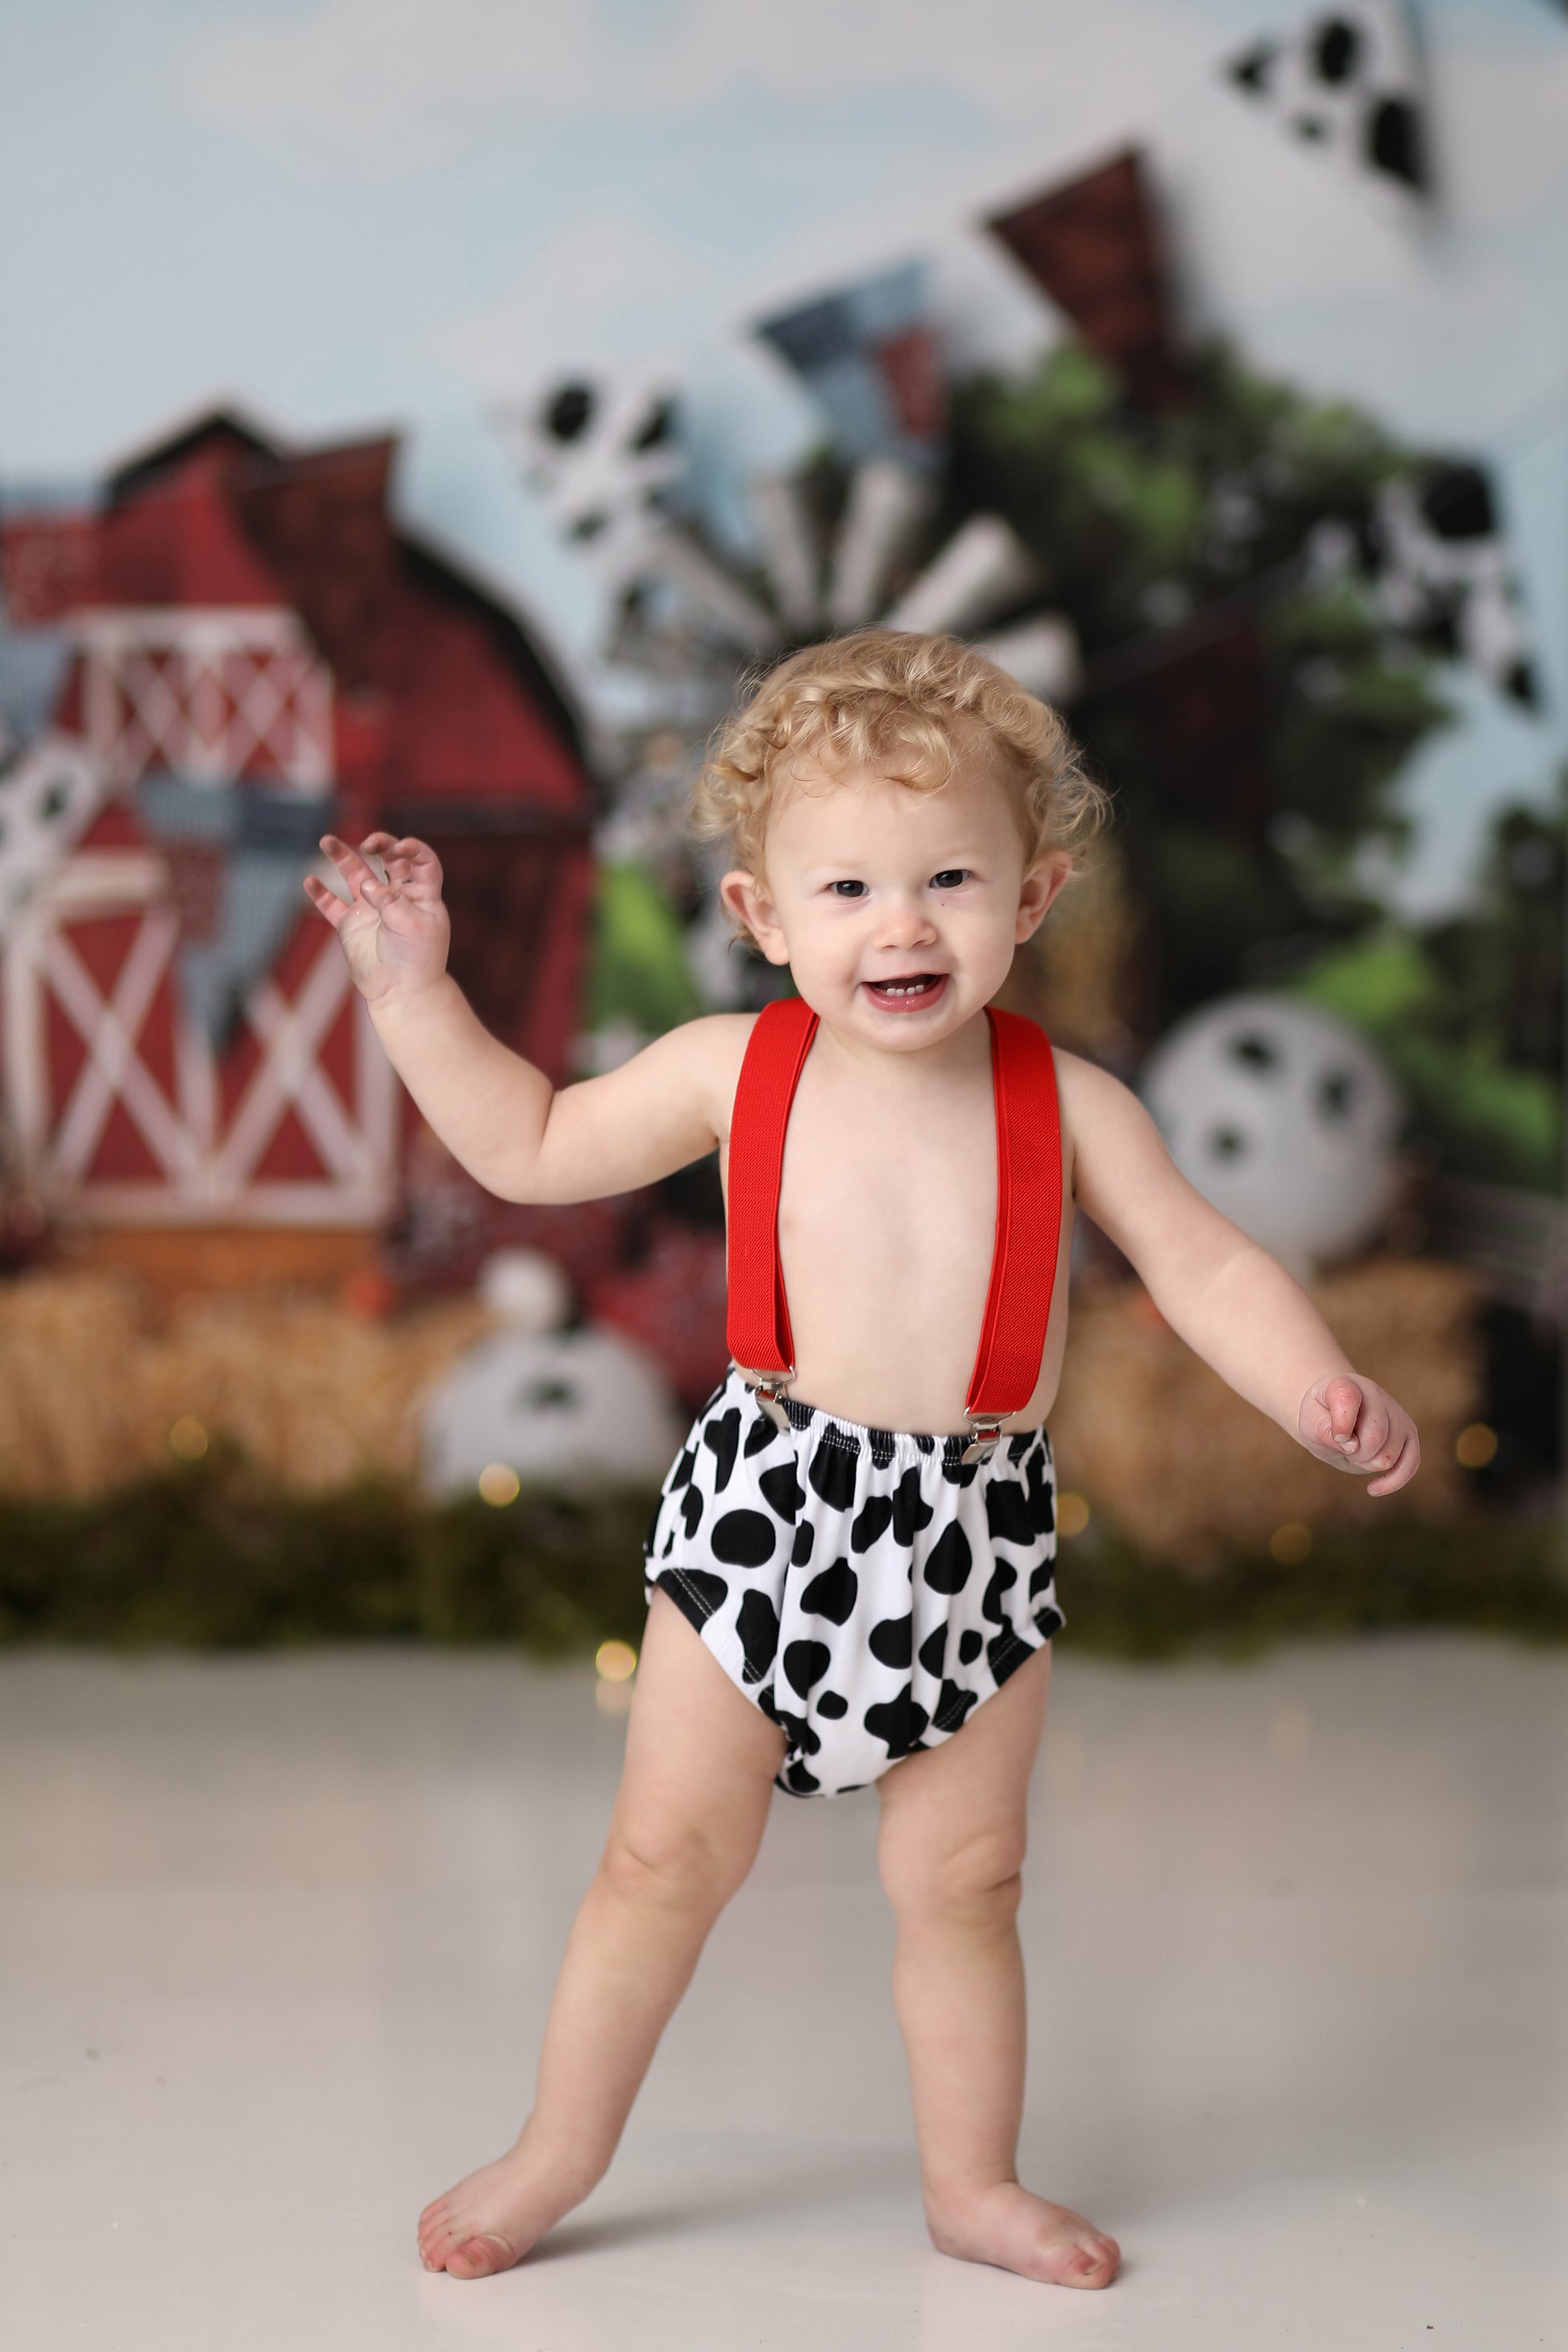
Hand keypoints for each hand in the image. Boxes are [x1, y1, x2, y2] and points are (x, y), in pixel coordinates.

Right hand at [303, 834, 450, 1006]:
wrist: (400, 993)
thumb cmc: (417, 960)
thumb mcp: (412, 926)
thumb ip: (390, 901)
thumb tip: (366, 883)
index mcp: (422, 895)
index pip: (421, 861)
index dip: (412, 848)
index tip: (399, 848)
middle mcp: (397, 896)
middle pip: (388, 859)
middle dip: (379, 844)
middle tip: (368, 844)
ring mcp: (372, 908)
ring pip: (355, 874)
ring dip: (342, 856)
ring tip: (326, 841)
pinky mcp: (351, 924)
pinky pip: (332, 904)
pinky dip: (320, 893)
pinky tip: (310, 881)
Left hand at [1298, 1374, 1418, 1496]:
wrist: (1334, 1414)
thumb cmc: (1320, 1417)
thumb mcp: (1309, 1421)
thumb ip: (1322, 1428)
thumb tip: (1351, 1444)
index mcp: (1346, 1384)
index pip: (1348, 1398)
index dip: (1341, 1424)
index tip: (1336, 1436)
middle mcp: (1376, 1395)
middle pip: (1375, 1436)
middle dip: (1355, 1453)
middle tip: (1344, 1448)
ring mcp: (1397, 1414)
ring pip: (1389, 1455)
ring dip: (1367, 1464)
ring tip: (1356, 1452)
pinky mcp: (1409, 1434)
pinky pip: (1411, 1463)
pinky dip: (1393, 1481)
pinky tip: (1373, 1489)